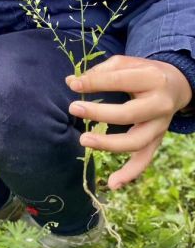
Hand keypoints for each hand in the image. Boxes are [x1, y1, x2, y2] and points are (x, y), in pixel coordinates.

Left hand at [66, 55, 191, 190]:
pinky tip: (112, 183)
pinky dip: (130, 174)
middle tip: (73, 108)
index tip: (73, 85)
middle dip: (99, 113)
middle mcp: (159, 104)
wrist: (175, 85)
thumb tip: (72, 82)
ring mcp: (160, 126)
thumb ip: (100, 71)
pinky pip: (145, 160)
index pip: (120, 81)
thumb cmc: (143, 72)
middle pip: (129, 114)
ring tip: (84, 140)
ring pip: (136, 142)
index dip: (95, 83)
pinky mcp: (157, 140)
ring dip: (109, 144)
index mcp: (151, 79)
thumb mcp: (126, 63)